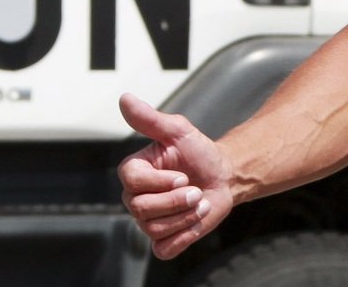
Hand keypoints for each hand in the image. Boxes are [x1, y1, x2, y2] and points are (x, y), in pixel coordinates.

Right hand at [117, 93, 235, 258]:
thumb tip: (124, 98)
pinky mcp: (163, 240)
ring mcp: (147, 221)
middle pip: (142, 209)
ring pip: (155, 229)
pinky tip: (196, 219)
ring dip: (186, 216)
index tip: (183, 174)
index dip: (161, 182)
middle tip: (196, 189)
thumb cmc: (199, 152)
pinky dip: (184, 236)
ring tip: (199, 201)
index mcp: (134, 172)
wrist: (223, 176)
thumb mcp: (178, 131)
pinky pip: (164, 249)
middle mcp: (135, 198)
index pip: (132, 182)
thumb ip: (150, 119)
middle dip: (177, 200)